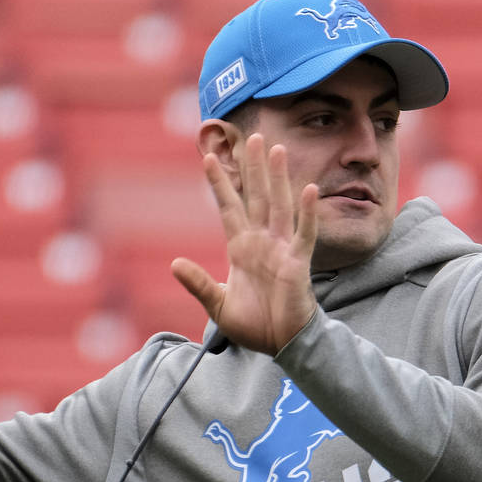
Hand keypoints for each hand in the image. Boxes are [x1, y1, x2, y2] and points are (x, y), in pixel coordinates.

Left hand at [171, 134, 318, 355]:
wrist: (281, 345)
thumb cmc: (254, 325)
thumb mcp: (217, 305)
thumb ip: (198, 283)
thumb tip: (173, 264)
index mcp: (241, 249)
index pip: (229, 208)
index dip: (220, 184)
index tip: (209, 158)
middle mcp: (262, 242)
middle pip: (256, 196)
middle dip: (254, 168)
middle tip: (253, 136)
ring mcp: (282, 249)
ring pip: (279, 205)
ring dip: (278, 178)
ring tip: (277, 149)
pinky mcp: (299, 263)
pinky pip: (304, 233)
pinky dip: (307, 213)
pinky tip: (307, 189)